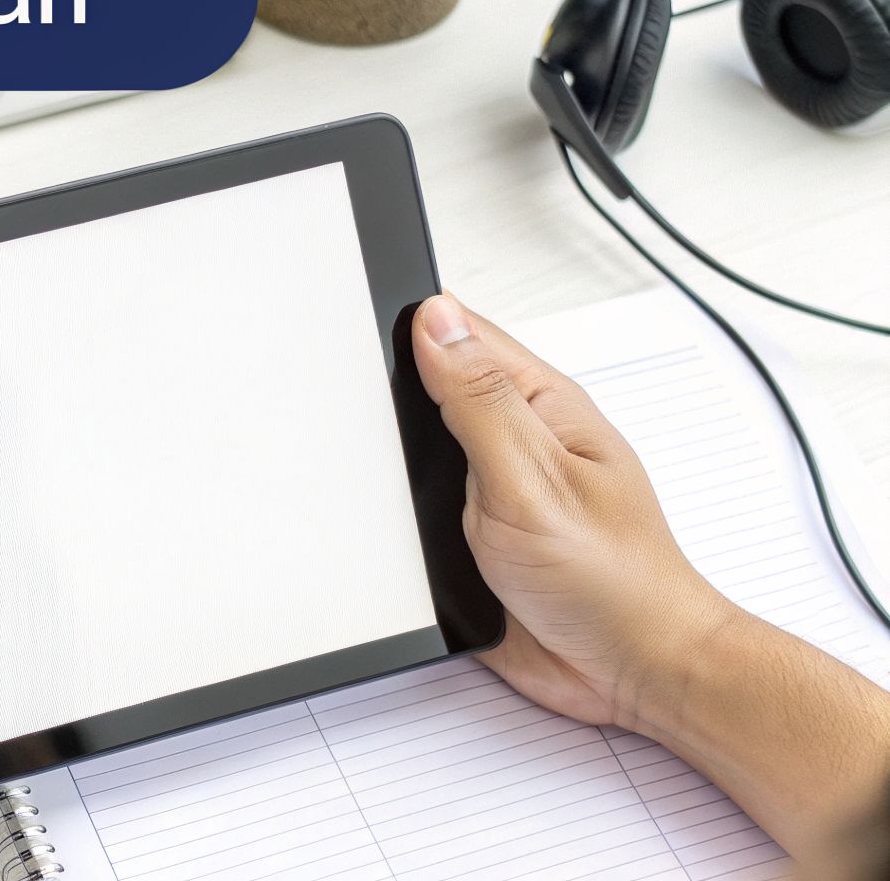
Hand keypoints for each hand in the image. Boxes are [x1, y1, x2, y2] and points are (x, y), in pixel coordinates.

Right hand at [412, 294, 889, 867]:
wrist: (632, 672)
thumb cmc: (613, 578)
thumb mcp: (532, 478)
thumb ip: (478, 398)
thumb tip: (437, 321)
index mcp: (541, 404)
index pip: (461, 333)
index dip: (407, 327)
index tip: (362, 339)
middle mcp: (517, 439)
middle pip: (429, 390)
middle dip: (389, 402)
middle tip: (368, 423)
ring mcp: (494, 489)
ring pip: (415, 453)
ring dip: (391, 466)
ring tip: (381, 479)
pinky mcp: (474, 538)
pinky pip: (417, 512)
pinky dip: (398, 518)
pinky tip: (394, 527)